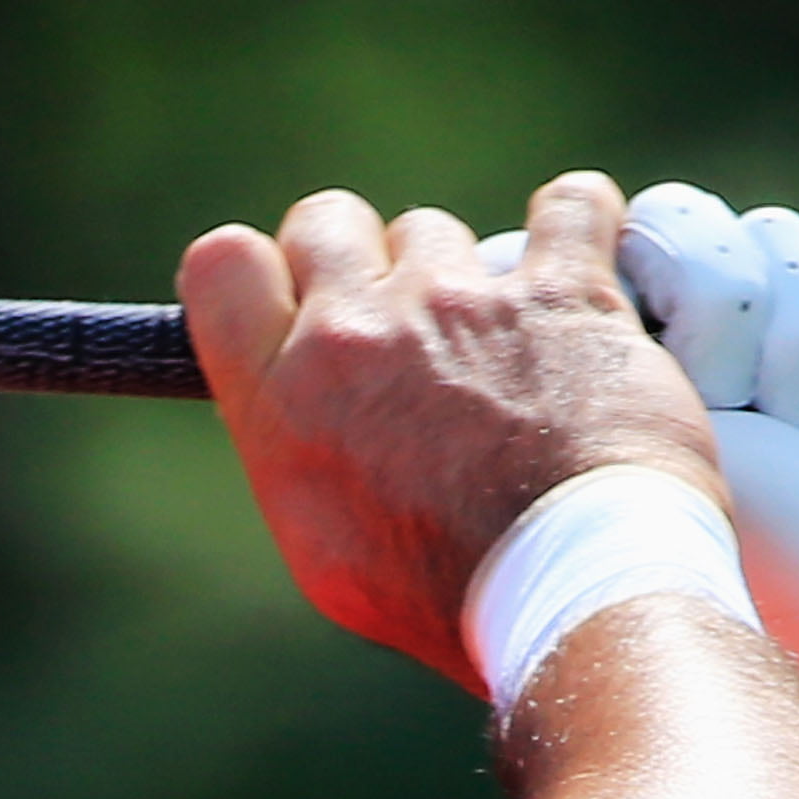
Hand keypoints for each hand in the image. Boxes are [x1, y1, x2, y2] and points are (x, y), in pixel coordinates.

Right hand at [181, 173, 725, 687]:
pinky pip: (570, 205)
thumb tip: (304, 410)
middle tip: (397, 326)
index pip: (222, 263)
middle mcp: (360, 330)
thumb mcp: (322, 544)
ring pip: (438, 230)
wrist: (570, 593)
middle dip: (358, 261)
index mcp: (282, 395)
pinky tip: (575, 276)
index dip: (265, 275)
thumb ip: (301, 449)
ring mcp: (462, 302)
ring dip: (459, 277)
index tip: (299, 303)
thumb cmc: (444, 591)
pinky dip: (575, 225)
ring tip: (499, 346)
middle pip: (327, 220)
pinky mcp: (565, 291)